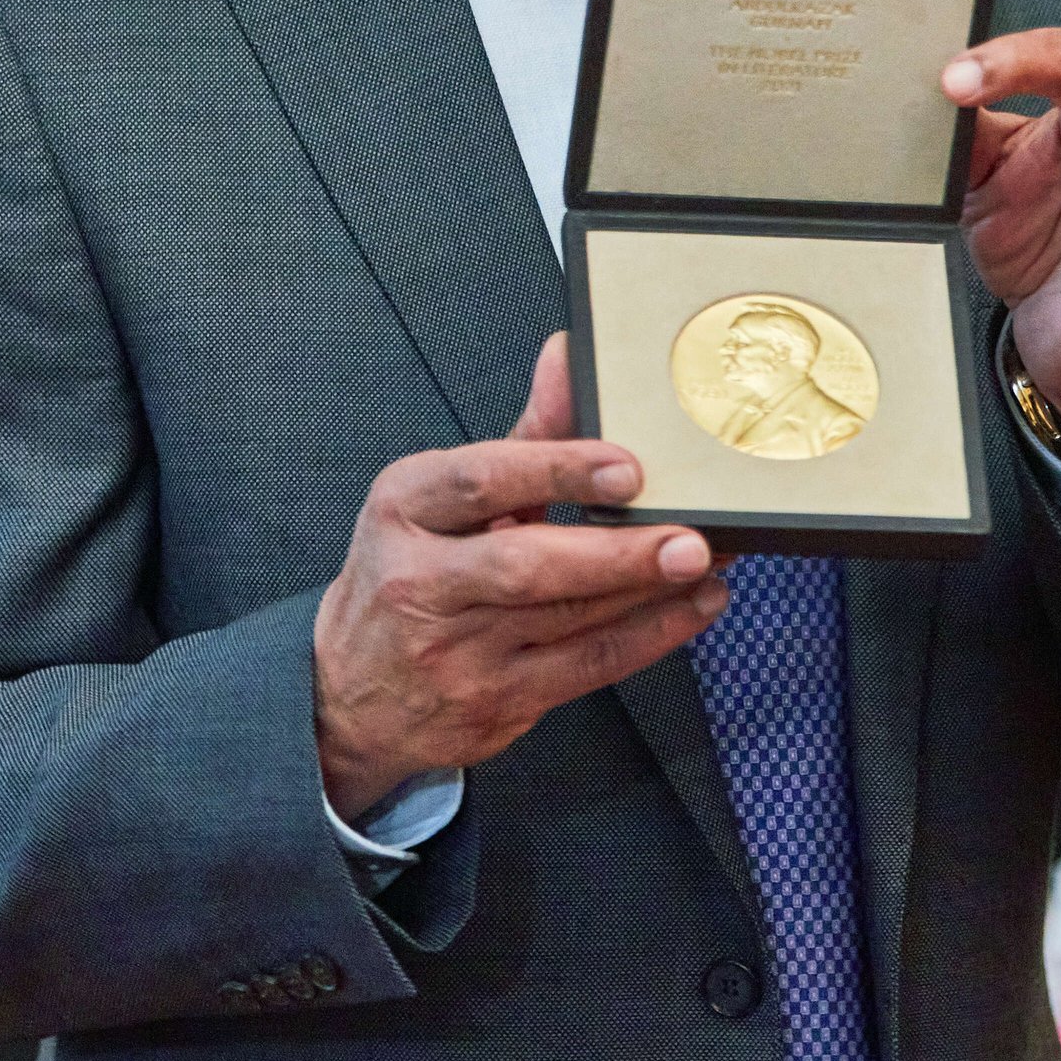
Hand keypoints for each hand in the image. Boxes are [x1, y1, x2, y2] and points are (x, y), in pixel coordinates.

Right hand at [312, 333, 725, 821]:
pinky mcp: (493, 704)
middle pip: (528, 565)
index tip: (627, 464)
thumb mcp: (442, 499)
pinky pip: (586, 668)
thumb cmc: (411, 575)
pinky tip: (691, 607)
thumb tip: (570, 357)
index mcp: (404, 508)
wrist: (351, 692)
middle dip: (618, 552)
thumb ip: (522, 437)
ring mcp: (455, 652)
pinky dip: (650, 636)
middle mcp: (420, 581)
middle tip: (689, 537)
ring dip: (651, 592)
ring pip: (568, 620)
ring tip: (708, 560)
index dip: (557, 468)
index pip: (480, 481)